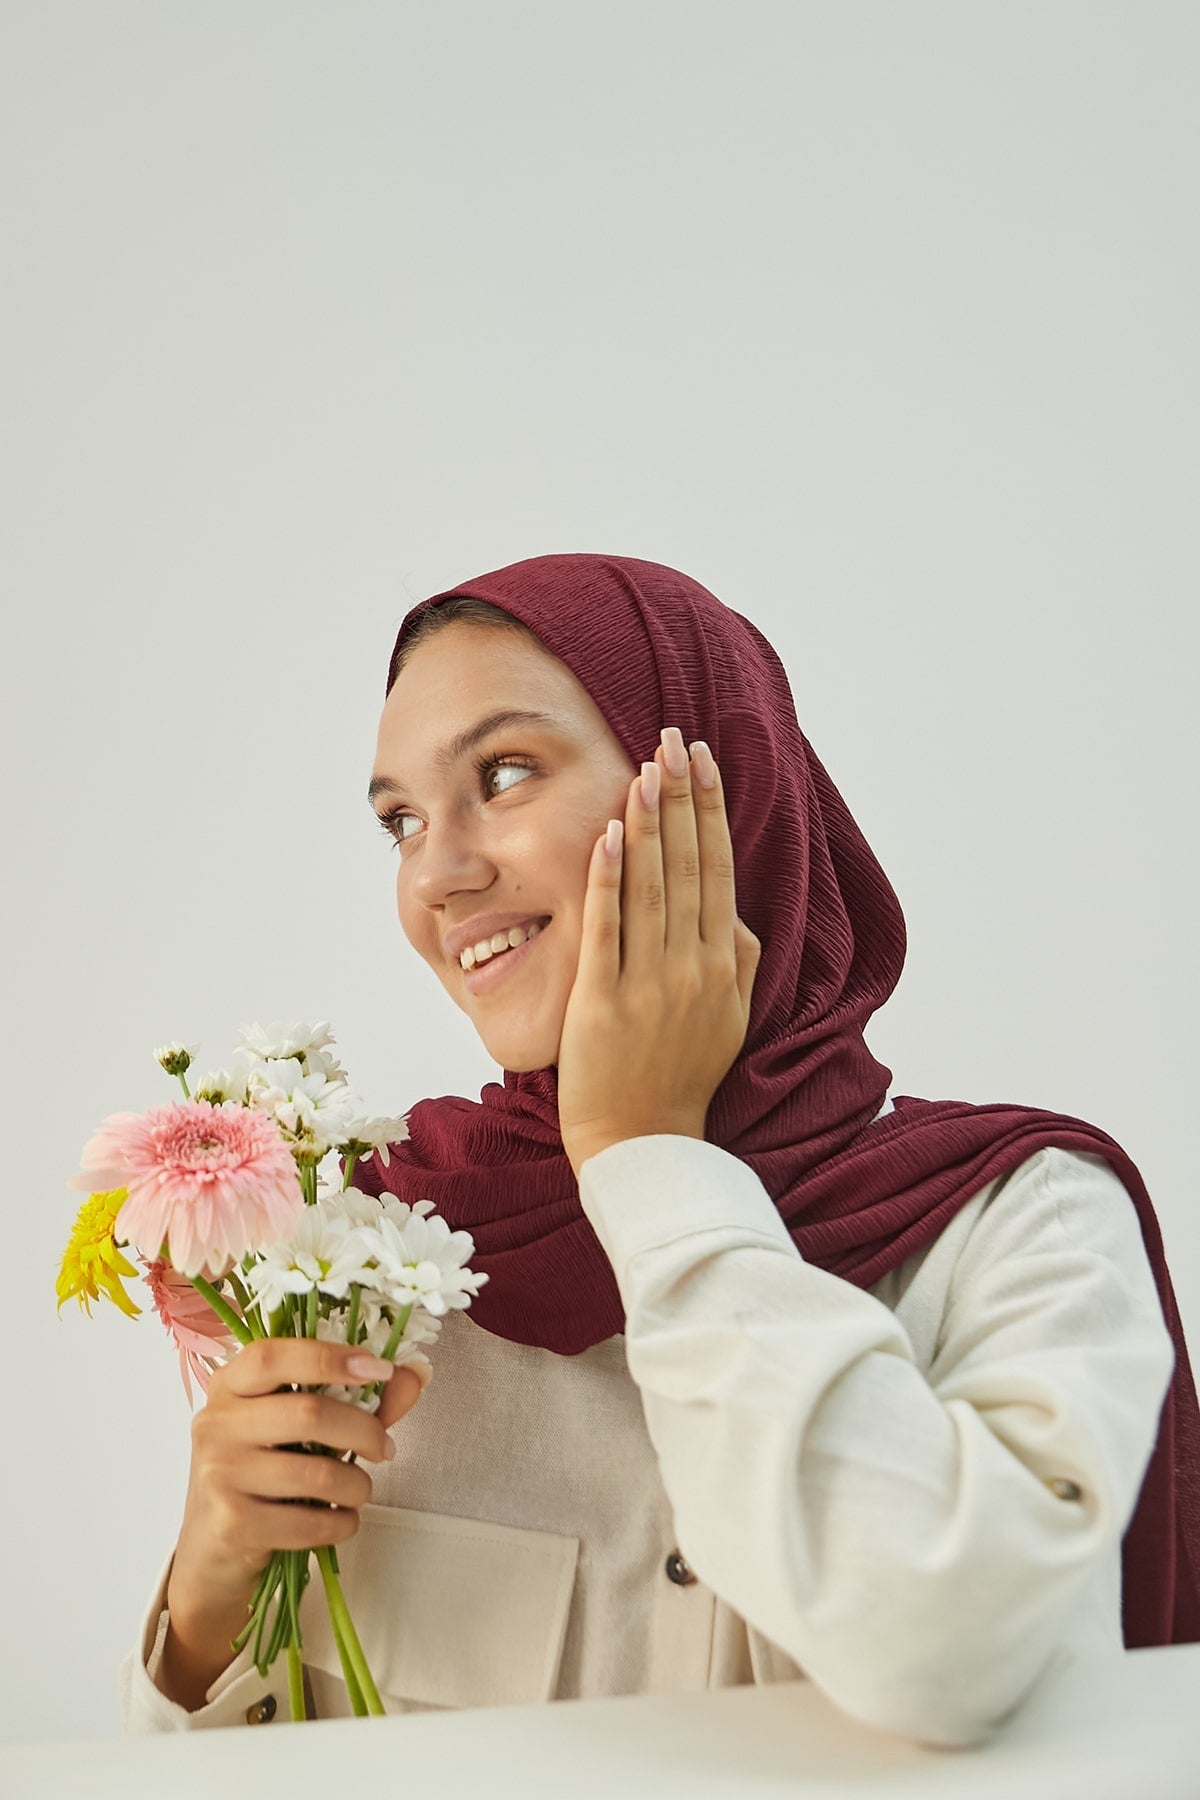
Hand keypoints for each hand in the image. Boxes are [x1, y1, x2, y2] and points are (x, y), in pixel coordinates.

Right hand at [158, 1338, 426, 1708]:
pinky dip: (341, 1522)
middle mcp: (215, 1424)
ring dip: (356, 1485)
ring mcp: (218, 1474)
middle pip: (308, 1412)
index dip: (330, 1357)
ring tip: (359, 1490)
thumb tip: (414, 1374)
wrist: (213, 1555)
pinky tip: (341, 1520)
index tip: (379, 1368)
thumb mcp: (298, 1431)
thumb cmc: (263, 1478)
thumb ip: (356, 1399)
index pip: (273, 1355)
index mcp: (230, 1386)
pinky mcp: (231, 1524)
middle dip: (363, 1431)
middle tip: (386, 1448)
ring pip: (316, 1472)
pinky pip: (309, 1521)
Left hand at [557, 727, 760, 1179]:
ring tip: (647, 769)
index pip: (718, 869)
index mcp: (724, 964)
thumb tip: (735, 910)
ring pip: (653, 887)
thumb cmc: (681, 1074)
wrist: (644, 1142)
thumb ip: (737, 958)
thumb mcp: (729, 1015)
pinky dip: (610, 878)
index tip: (702, 760)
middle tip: (675, 739)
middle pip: (690, 865)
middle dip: (683, 797)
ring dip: (651, 823)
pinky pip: (608, 928)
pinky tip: (609, 833)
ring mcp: (650, 983)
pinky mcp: (605, 1002)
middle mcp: (694, 966)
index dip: (710, 811)